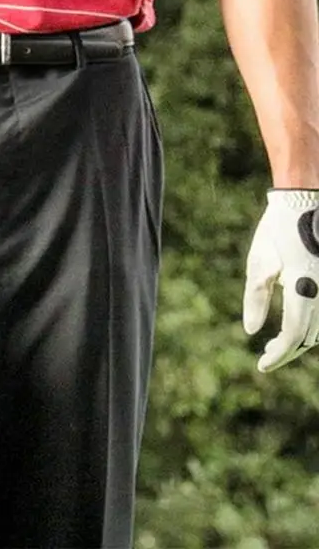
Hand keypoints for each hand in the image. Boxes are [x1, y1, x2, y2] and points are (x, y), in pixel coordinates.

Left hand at [244, 190, 318, 371]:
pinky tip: (297, 325)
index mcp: (304, 286)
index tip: (262, 365)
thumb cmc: (278, 229)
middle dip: (289, 349)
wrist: (305, 199)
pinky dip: (313, 323)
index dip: (280, 354)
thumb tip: (252, 330)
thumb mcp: (259, 263)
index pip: (295, 334)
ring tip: (279, 344)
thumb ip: (256, 298)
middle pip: (312, 335)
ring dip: (303, 338)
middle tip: (267, 356)